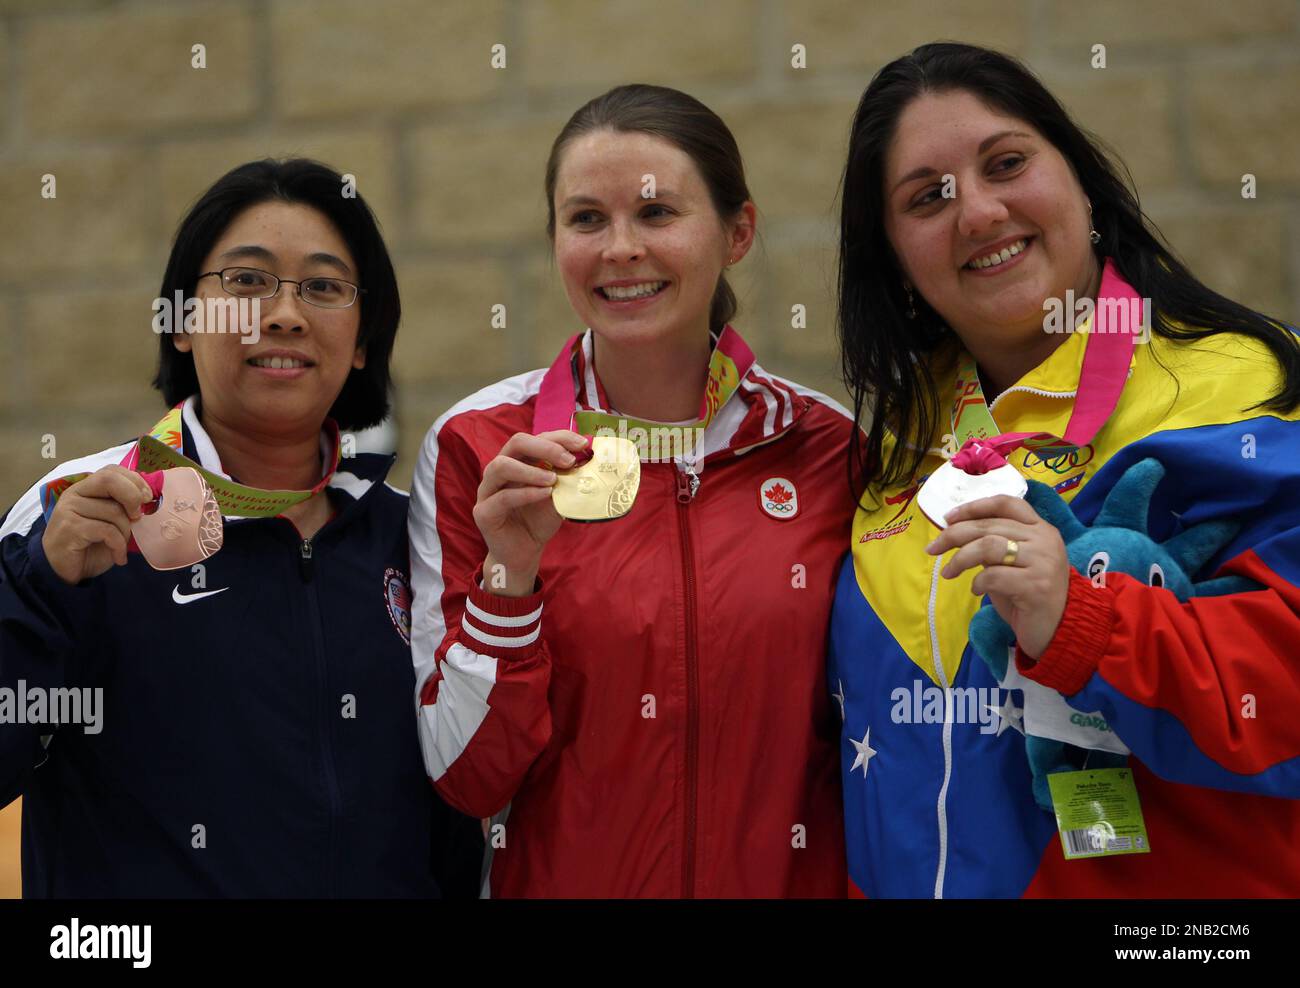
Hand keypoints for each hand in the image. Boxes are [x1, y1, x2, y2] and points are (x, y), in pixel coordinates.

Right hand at [41, 465, 153, 585]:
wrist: (64, 572)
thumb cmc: (91, 545)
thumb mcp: (110, 521)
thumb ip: (122, 505)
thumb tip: (146, 496)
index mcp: (85, 489)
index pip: (110, 470)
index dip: (133, 480)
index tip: (146, 498)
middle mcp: (74, 494)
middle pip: (109, 480)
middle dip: (132, 497)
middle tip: (137, 517)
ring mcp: (69, 510)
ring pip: (114, 511)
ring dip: (126, 531)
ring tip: (119, 545)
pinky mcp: (70, 528)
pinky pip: (108, 531)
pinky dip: (119, 546)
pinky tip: (118, 557)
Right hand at [473, 430, 588, 596]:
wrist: (523, 553)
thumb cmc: (539, 520)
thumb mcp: (559, 496)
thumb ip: (567, 479)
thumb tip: (589, 461)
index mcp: (518, 460)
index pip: (536, 437)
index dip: (560, 437)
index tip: (583, 445)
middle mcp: (499, 470)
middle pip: (516, 442)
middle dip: (545, 447)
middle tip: (568, 460)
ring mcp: (487, 490)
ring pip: (501, 466)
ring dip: (531, 470)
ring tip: (553, 479)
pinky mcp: (483, 512)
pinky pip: (502, 497)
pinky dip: (526, 494)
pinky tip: (545, 495)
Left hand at [925, 494, 1070, 657]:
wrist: (1060, 629)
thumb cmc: (1029, 595)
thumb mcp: (1011, 564)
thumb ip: (993, 545)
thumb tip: (956, 532)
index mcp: (1040, 528)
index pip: (1006, 504)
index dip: (974, 507)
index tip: (948, 517)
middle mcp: (1045, 539)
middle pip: (989, 525)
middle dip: (954, 534)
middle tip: (932, 548)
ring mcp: (1043, 561)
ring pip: (989, 546)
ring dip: (960, 558)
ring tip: (948, 572)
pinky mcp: (1037, 585)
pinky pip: (994, 576)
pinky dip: (977, 582)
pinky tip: (976, 591)